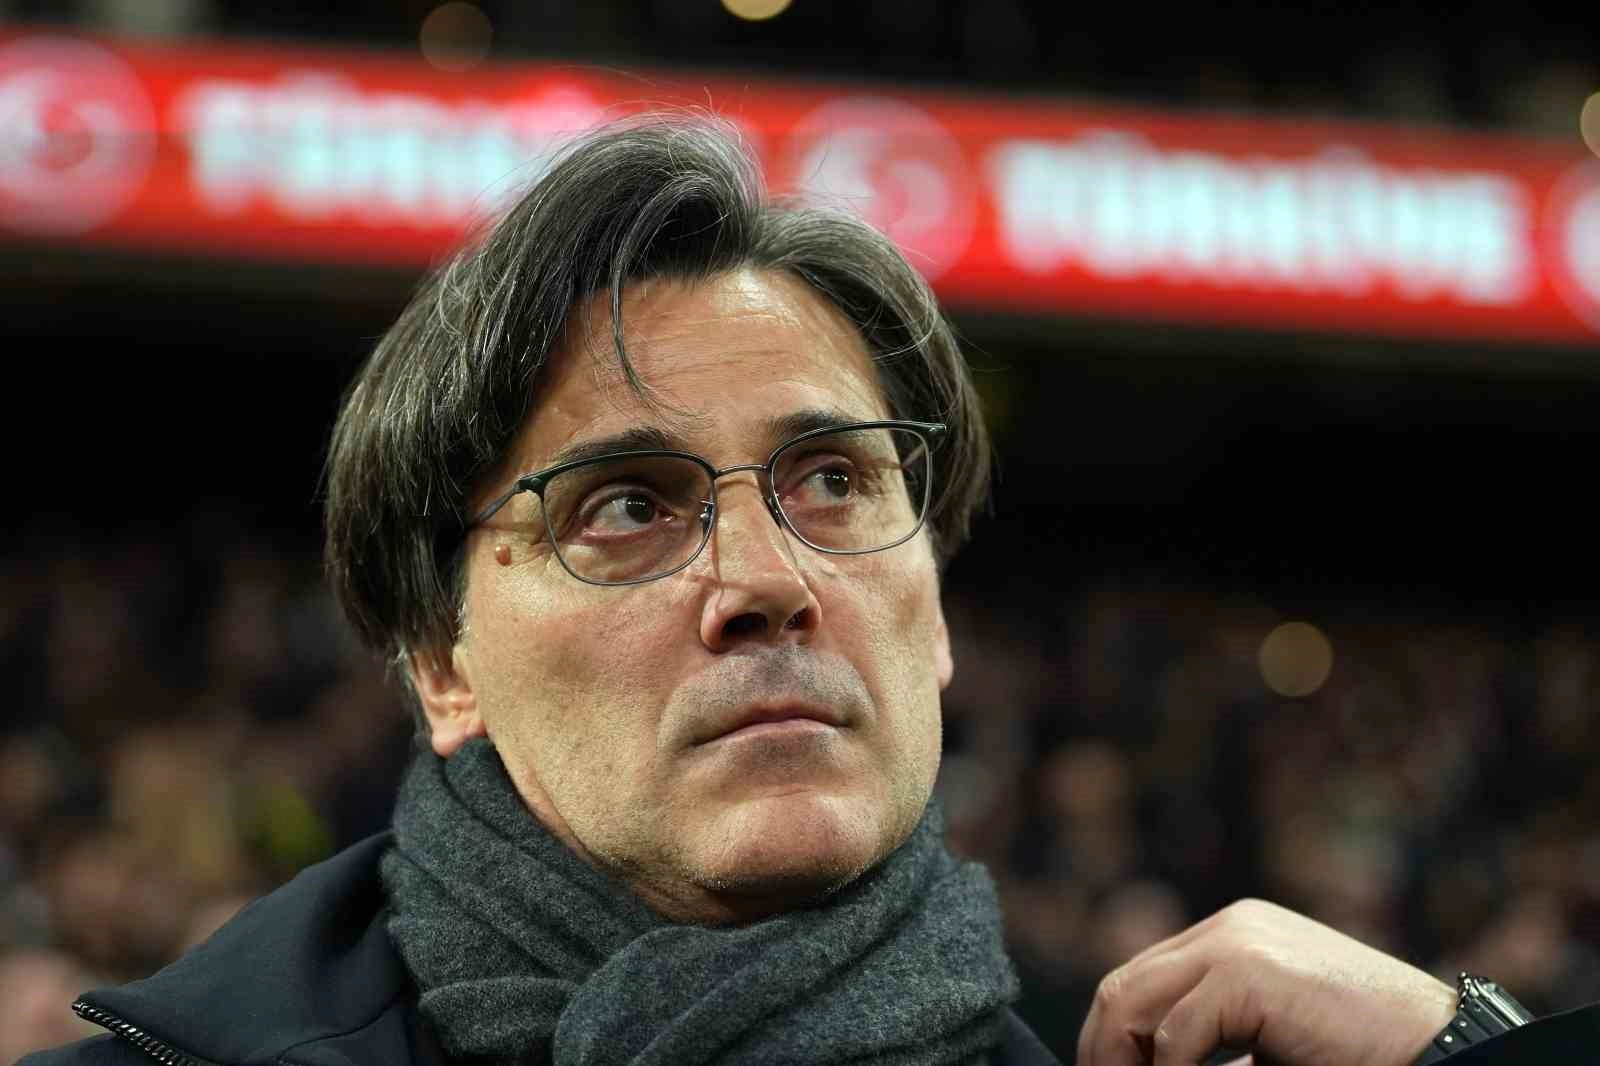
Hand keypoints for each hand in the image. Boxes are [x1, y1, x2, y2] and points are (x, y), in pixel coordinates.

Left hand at [1075, 898, 1455, 1065]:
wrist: (1440, 1048)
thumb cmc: (1364, 1053)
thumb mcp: (1272, 1040)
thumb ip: (1218, 1039)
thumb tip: (1155, 1065)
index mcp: (1235, 934)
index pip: (1141, 978)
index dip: (1113, 1036)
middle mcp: (1230, 927)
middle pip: (1122, 985)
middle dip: (1103, 1049)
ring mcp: (1238, 942)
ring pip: (1132, 1003)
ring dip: (1122, 1060)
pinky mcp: (1250, 972)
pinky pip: (1176, 1034)